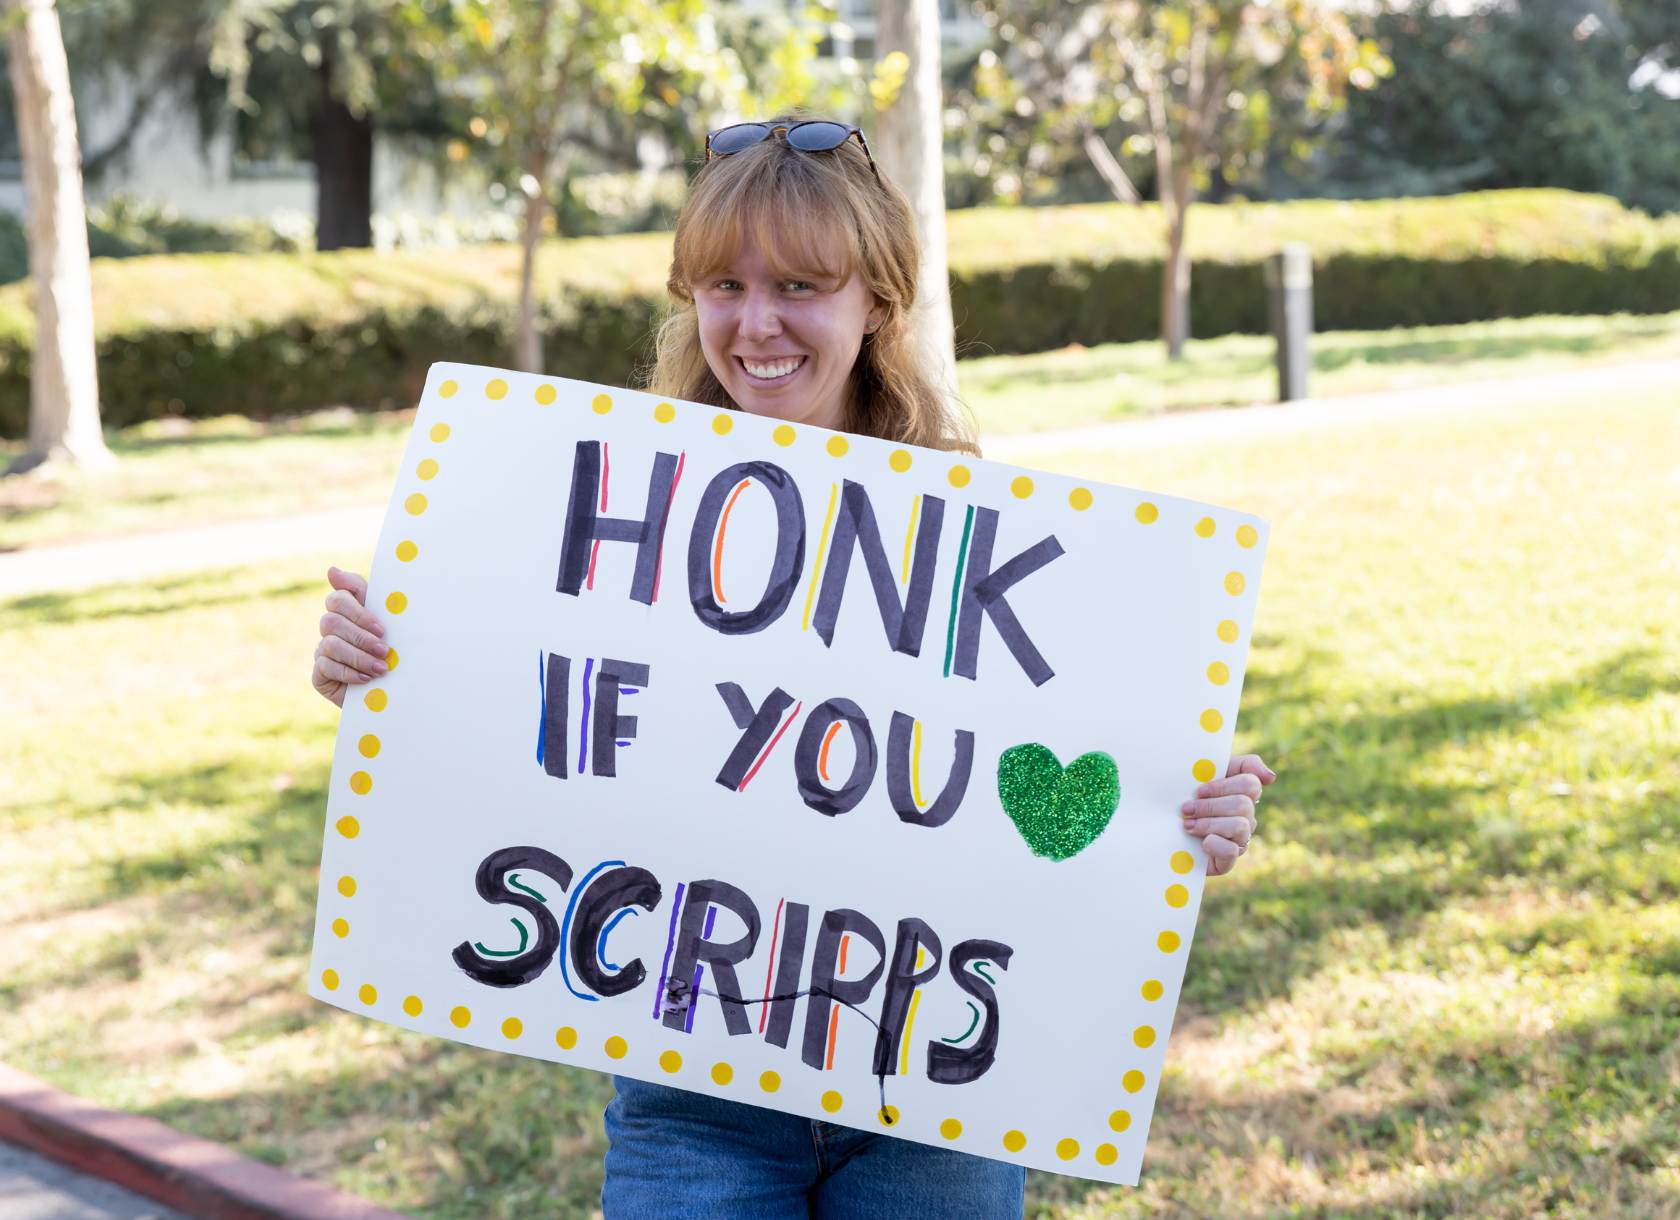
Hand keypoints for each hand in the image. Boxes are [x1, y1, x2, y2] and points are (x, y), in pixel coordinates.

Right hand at [312, 566, 388, 707]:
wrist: (394, 691)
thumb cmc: (394, 652)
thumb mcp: (389, 624)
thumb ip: (364, 595)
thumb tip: (331, 570)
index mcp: (347, 612)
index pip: (339, 598)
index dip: (358, 612)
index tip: (381, 628)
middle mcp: (330, 629)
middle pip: (332, 621)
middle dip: (361, 637)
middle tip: (385, 650)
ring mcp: (322, 651)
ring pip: (329, 644)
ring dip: (359, 657)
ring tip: (381, 668)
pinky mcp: (319, 674)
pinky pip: (325, 666)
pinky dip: (349, 672)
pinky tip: (366, 679)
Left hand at [1181, 754, 1274, 876]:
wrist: (1161, 829)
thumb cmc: (1184, 796)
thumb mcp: (1205, 774)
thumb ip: (1242, 765)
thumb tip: (1271, 777)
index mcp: (1241, 794)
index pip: (1250, 784)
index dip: (1223, 786)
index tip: (1199, 790)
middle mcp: (1245, 817)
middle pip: (1243, 805)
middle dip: (1210, 806)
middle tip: (1186, 809)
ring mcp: (1239, 840)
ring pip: (1240, 826)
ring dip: (1209, 824)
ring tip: (1187, 825)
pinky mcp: (1226, 861)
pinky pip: (1232, 852)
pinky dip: (1215, 844)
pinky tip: (1201, 842)